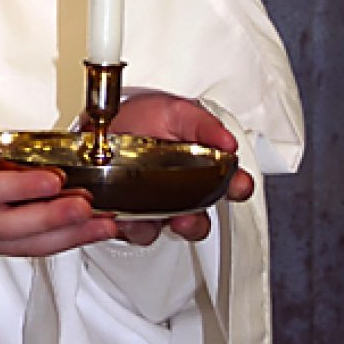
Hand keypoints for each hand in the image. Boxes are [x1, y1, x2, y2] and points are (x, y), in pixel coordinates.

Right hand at [0, 100, 117, 267]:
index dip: (16, 186)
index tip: (51, 178)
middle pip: (6, 226)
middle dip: (47, 217)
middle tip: (81, 204)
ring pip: (24, 243)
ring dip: (65, 234)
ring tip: (99, 220)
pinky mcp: (0, 247)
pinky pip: (34, 248)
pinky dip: (67, 240)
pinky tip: (93, 228)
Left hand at [109, 93, 253, 245]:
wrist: (106, 126)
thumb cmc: (143, 119)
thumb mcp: (175, 112)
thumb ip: (202, 125)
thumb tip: (228, 142)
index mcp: (200, 169)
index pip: (229, 185)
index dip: (238, 186)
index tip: (237, 185)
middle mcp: (181, 193)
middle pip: (198, 220)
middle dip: (195, 223)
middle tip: (187, 217)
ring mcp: (156, 206)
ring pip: (164, 230)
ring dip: (154, 229)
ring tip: (149, 217)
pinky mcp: (130, 215)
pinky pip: (134, 231)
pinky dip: (130, 227)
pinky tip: (123, 217)